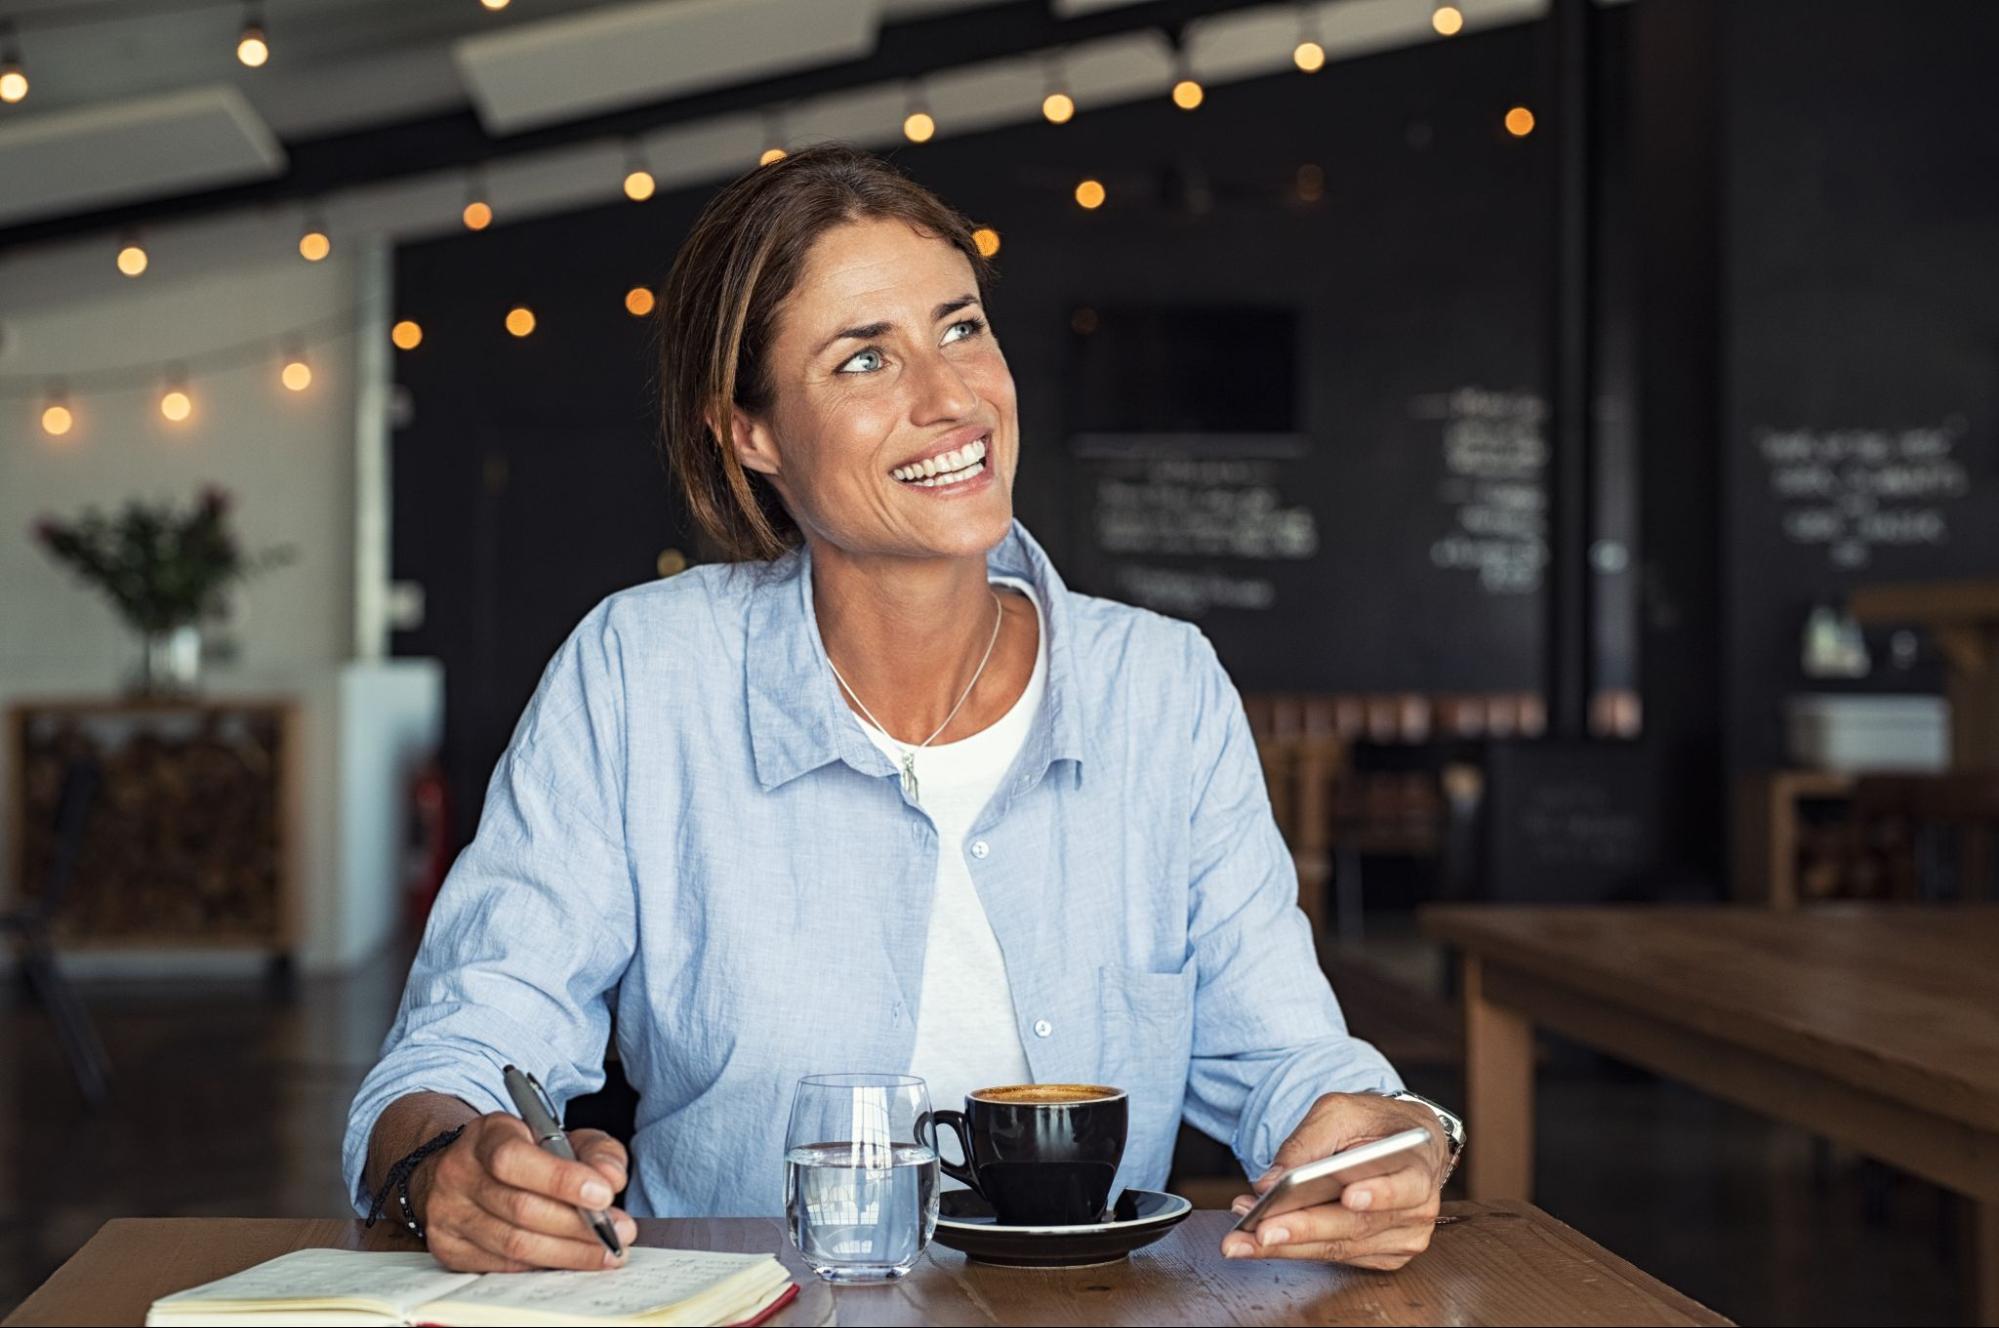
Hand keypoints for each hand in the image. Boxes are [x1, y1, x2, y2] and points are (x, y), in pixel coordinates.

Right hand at [411, 1112, 638, 1271]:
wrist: (463, 1169)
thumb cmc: (521, 1153)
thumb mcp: (560, 1136)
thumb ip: (595, 1150)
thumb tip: (612, 1179)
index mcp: (486, 1135)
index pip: (514, 1159)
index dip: (561, 1179)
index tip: (604, 1194)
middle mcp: (459, 1173)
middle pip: (520, 1208)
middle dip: (577, 1225)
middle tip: (618, 1232)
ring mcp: (448, 1214)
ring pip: (513, 1245)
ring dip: (569, 1253)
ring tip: (606, 1253)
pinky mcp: (449, 1248)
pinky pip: (503, 1266)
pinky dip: (544, 1265)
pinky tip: (570, 1260)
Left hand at [1219, 1093, 1446, 1269]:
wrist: (1404, 1144)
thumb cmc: (1374, 1123)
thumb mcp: (1342, 1110)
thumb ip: (1308, 1141)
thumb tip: (1270, 1182)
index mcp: (1418, 1166)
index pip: (1403, 1185)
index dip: (1378, 1193)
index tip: (1349, 1196)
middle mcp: (1417, 1209)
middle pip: (1357, 1225)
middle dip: (1305, 1229)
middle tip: (1261, 1231)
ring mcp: (1402, 1238)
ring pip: (1340, 1248)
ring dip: (1287, 1243)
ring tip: (1243, 1236)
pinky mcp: (1383, 1255)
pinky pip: (1334, 1256)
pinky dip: (1295, 1247)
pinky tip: (1260, 1238)